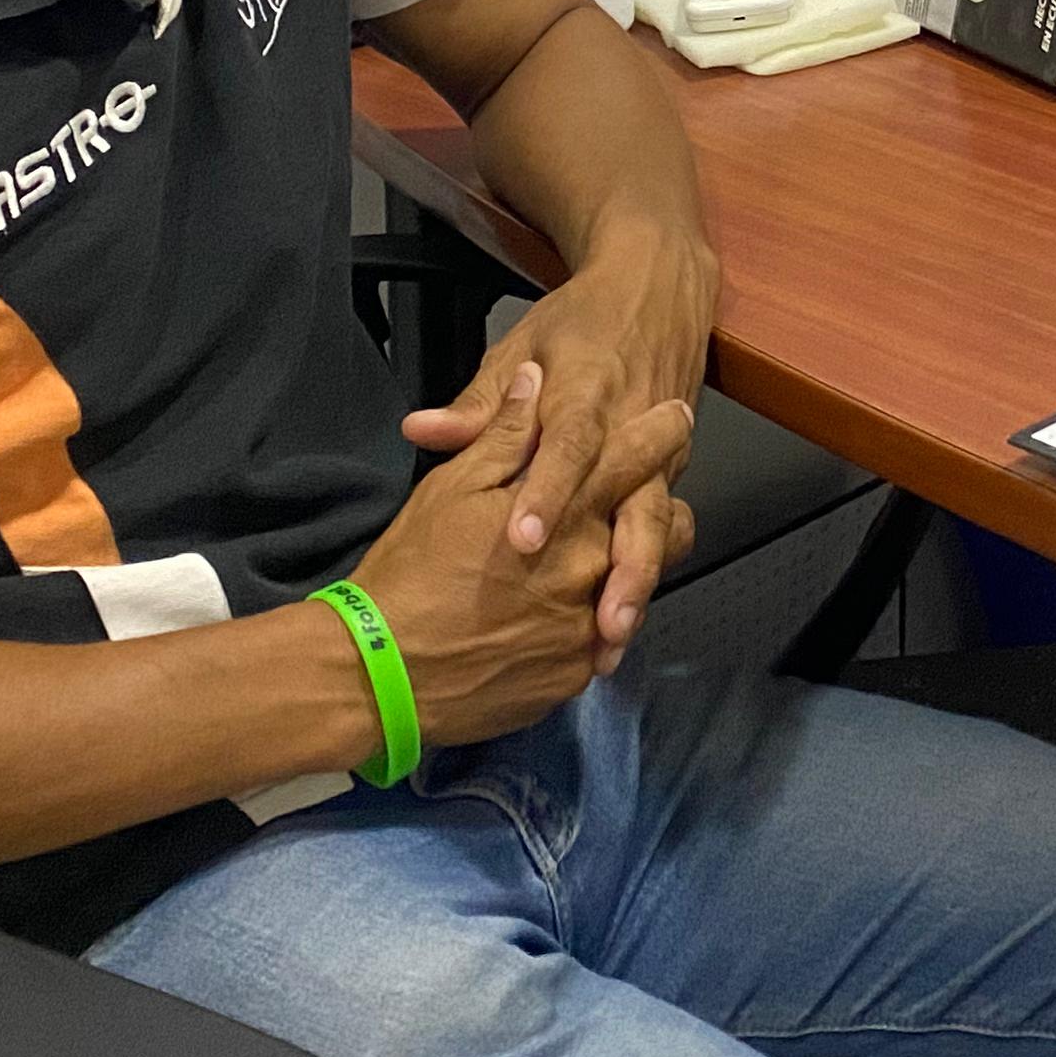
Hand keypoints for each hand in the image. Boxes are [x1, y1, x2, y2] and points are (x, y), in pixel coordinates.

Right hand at [349, 366, 695, 745]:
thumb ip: (507, 434)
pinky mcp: (573, 675)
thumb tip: (535, 380)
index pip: (637, 458)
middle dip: (653, 509)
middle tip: (627, 503)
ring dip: (620, 571)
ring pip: (633, 588)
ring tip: (584, 567)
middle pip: (660, 526)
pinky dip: (585, 625)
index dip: (661, 432)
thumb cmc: (410, 572)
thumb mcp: (453, 488)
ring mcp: (588, 627)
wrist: (380, 676)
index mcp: (569, 511)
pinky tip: (548, 621)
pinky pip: (599, 642)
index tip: (675, 416)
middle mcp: (593, 567)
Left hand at [402, 221, 716, 654]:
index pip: (570, 446)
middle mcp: (632, 429)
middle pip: (637, 503)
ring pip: (659, 526)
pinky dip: (646, 574)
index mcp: (588, 392)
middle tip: (602, 622)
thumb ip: (480, 403)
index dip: (549, 493)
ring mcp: (662, 454)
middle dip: (623, 565)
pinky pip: (663, 528)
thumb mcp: (524, 344)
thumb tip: (422, 429)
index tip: (522, 541)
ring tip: (614, 638)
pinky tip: (619, 626)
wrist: (660, 287)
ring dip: (639, 583)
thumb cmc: (583, 321)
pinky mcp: (671, 471)